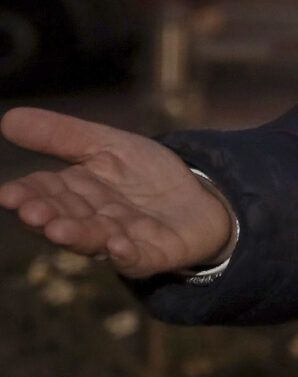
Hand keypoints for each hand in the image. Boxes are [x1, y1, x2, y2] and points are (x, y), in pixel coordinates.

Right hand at [0, 107, 234, 277]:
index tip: (8, 194)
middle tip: (30, 212)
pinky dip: (126, 254)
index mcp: (74, 193)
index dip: (26, 194)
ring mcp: (119, 240)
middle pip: (64, 218)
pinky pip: (136, 259)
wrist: (200, 198)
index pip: (43, 192)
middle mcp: (90, 220)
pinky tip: (118, 246)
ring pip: (94, 240)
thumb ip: (61, 135)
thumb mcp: (107, 144)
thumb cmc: (145, 174)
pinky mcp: (151, 255)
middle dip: (46, 217)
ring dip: (77, 236)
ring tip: (59, 230)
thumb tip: (6, 118)